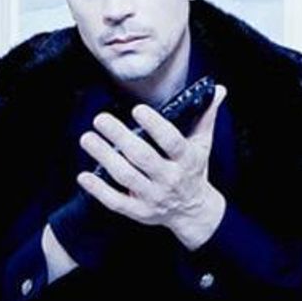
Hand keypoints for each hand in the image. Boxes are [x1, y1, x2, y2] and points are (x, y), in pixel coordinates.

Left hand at [76, 85, 227, 249]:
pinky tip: (83, 176)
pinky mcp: (139, 211)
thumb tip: (218, 89)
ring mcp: (153, 197)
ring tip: (87, 138)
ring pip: (126, 177)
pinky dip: (98, 190)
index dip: (155, 126)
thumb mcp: (203, 144)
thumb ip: (206, 116)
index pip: (171, 141)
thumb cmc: (194, 170)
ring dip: (104, 157)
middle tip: (100, 119)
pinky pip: (116, 202)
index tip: (138, 110)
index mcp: (186, 160)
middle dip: (120, 138)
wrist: (193, 211)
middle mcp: (170, 178)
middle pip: (143, 158)